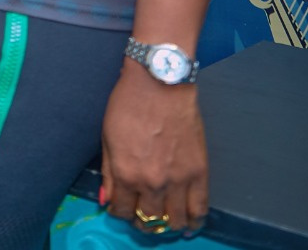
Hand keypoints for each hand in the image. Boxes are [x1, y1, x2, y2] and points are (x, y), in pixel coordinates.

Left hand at [100, 64, 207, 234]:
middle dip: (142, 220)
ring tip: (164, 218)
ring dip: (168, 223)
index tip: (122, 208)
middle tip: (142, 213)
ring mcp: (179, 180)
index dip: (120, 212)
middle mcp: (152, 183)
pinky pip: (200, 208)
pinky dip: (194, 219)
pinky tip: (189, 222)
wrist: (160, 84)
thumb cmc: (127, 105)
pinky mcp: (200, 172)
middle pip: (149, 219)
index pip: (123, 210)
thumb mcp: (107, 138)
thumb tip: (107, 200)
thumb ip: (108, 173)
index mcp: (126, 174)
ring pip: (175, 219)